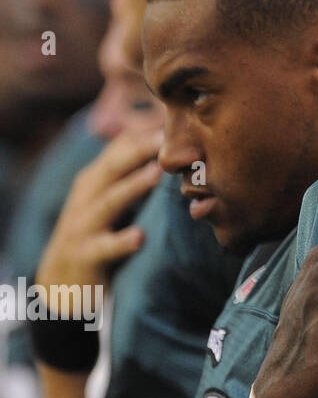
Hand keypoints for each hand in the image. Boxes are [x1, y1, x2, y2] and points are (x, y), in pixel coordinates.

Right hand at [36, 127, 161, 296]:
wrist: (61, 281)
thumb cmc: (98, 230)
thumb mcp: (111, 197)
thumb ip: (134, 171)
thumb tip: (168, 141)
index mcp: (97, 179)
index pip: (120, 147)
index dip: (145, 131)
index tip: (177, 116)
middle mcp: (88, 196)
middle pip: (112, 166)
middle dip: (140, 149)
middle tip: (169, 135)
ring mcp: (84, 225)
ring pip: (109, 202)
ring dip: (133, 186)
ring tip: (156, 173)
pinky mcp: (86, 255)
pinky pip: (104, 248)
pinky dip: (120, 242)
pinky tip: (139, 237)